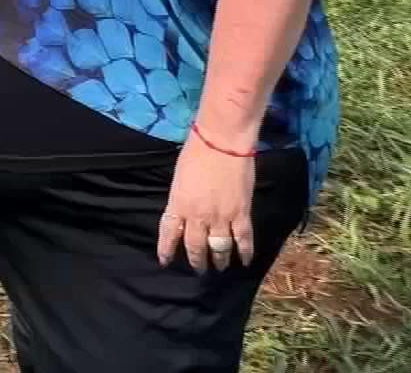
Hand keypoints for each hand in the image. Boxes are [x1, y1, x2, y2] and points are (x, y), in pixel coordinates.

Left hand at [156, 135, 255, 272]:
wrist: (222, 141)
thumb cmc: (196, 152)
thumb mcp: (179, 178)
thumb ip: (181, 198)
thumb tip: (184, 211)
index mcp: (179, 205)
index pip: (169, 234)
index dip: (167, 249)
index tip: (166, 261)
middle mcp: (198, 216)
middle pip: (195, 246)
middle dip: (196, 260)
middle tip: (198, 269)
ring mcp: (221, 217)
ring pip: (219, 248)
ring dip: (219, 260)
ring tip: (219, 267)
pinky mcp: (241, 213)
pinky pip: (243, 239)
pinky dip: (245, 252)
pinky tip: (244, 261)